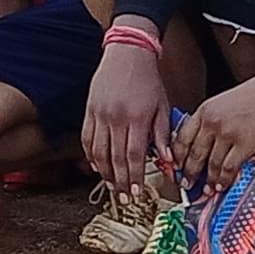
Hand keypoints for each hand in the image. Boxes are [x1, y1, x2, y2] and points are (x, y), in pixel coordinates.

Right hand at [80, 37, 177, 195]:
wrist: (127, 54)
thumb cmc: (148, 81)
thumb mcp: (162, 107)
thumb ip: (162, 137)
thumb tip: (168, 162)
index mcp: (135, 118)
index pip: (133, 155)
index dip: (134, 176)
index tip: (135, 192)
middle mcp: (115, 118)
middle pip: (114, 157)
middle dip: (119, 181)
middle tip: (123, 199)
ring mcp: (99, 114)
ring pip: (97, 151)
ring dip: (104, 172)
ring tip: (110, 186)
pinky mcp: (89, 110)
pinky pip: (86, 138)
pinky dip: (90, 155)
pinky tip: (96, 166)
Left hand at [170, 62, 254, 196]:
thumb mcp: (224, 102)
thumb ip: (212, 120)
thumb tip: (204, 142)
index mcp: (205, 110)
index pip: (182, 137)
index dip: (177, 156)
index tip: (175, 166)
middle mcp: (212, 122)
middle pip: (194, 153)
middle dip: (189, 172)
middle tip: (186, 183)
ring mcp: (228, 134)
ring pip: (211, 164)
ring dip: (208, 180)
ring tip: (206, 190)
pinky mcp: (245, 144)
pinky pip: (229, 167)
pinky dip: (224, 180)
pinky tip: (222, 185)